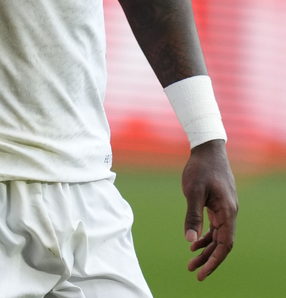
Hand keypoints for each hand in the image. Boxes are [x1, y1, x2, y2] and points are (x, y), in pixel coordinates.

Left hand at [182, 139, 237, 280]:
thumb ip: (192, 216)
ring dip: (206, 248)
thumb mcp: (193, 191)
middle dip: (208, 258)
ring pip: (218, 235)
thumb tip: (190, 240)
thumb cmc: (200, 168)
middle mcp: (230, 212)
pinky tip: (194, 241)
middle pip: (222, 243)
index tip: (202, 272)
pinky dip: (206, 235)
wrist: (207, 148)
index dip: (214, 260)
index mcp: (227, 211)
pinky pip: (215, 225)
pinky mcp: (219, 203)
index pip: (225, 244)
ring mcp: (225, 208)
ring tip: (191, 259)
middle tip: (193, 271)